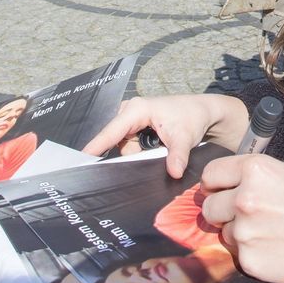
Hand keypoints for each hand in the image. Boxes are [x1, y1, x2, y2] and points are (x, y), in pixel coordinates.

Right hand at [81, 94, 248, 178]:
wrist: (203, 113)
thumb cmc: (192, 118)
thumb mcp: (185, 137)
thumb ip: (177, 155)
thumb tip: (174, 172)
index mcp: (137, 110)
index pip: (111, 131)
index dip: (96, 145)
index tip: (80, 158)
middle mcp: (129, 112)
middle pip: (118, 143)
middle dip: (132, 155)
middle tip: (153, 156)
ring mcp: (131, 121)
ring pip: (126, 149)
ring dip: (140, 155)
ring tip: (160, 150)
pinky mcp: (135, 129)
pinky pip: (131, 148)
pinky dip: (141, 153)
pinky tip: (156, 151)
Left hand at [199, 155, 283, 282]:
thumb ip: (251, 179)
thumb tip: (222, 190)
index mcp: (254, 170)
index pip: (211, 175)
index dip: (218, 185)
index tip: (224, 191)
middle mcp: (244, 198)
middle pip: (209, 207)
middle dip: (224, 212)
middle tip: (253, 216)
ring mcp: (245, 231)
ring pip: (224, 233)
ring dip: (240, 234)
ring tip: (273, 233)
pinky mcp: (250, 261)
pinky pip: (238, 256)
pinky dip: (253, 255)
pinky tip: (278, 250)